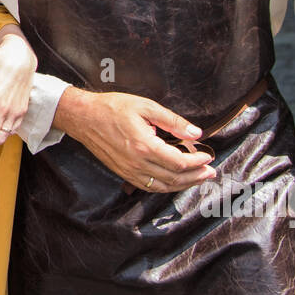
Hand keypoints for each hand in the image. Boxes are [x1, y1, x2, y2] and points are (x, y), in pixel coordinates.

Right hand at [52, 87, 213, 192]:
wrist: (84, 117)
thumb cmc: (112, 108)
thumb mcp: (146, 107)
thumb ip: (173, 121)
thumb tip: (195, 133)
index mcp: (144, 146)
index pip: (179, 162)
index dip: (197, 161)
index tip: (207, 155)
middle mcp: (137, 163)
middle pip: (174, 178)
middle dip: (195, 176)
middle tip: (209, 172)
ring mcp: (129, 171)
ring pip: (162, 186)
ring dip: (183, 184)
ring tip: (197, 179)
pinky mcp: (123, 173)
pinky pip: (148, 187)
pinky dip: (165, 187)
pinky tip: (174, 181)